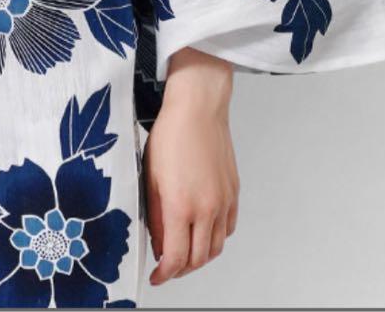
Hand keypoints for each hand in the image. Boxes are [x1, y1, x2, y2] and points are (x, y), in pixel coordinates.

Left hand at [143, 46, 238, 285]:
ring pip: (216, 247)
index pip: (176, 257)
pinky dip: (215, 239)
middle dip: (181, 269)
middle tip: (167, 268)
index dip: (165, 274)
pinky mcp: (233, 192)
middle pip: (198, 258)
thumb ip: (154, 214)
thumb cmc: (170, 134)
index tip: (156, 277)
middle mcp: (206, 209)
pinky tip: (202, 232)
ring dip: (200, 257)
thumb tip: (159, 243)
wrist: (198, 108)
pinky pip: (228, 228)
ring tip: (184, 252)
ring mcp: (223, 201)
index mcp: (180, 205)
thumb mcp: (150, 175)